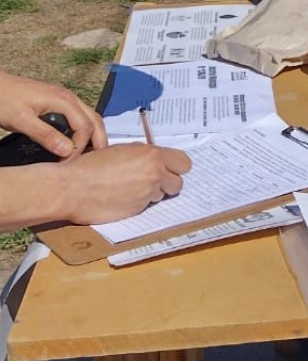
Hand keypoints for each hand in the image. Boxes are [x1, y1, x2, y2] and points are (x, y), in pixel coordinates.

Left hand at [0, 70, 103, 157]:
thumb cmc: (3, 98)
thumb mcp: (21, 120)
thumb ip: (45, 135)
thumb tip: (67, 150)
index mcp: (64, 101)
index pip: (85, 127)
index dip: (80, 147)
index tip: (67, 162)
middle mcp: (69, 98)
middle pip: (95, 121)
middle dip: (98, 141)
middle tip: (95, 161)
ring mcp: (64, 99)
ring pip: (89, 118)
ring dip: (93, 135)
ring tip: (88, 153)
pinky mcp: (58, 103)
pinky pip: (79, 116)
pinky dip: (83, 130)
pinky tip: (75, 141)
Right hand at [56, 145, 190, 226]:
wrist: (70, 188)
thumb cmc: (89, 166)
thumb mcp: (120, 150)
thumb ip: (143, 155)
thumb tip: (155, 160)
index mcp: (152, 155)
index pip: (184, 163)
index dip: (176, 167)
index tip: (168, 168)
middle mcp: (154, 174)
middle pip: (178, 182)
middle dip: (167, 182)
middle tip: (151, 181)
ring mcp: (147, 194)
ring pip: (162, 195)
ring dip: (151, 193)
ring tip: (129, 188)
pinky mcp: (137, 210)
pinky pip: (146, 206)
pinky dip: (137, 203)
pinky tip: (121, 198)